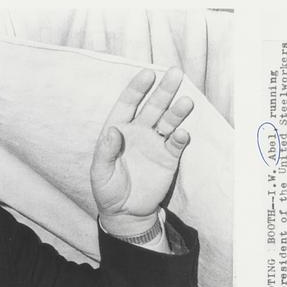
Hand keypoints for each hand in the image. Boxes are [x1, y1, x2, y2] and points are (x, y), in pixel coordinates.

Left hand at [91, 67, 193, 236]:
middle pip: (153, 107)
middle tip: (176, 74)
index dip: (137, 89)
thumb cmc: (108, 190)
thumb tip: (113, 130)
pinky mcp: (168, 158)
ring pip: (168, 121)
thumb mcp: (100, 173)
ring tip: (186, 102)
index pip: (128, 104)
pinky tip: (181, 133)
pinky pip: (176, 144)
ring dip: (177, 111)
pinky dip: (180, 138)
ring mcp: (155, 144)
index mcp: (119, 130)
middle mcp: (139, 132)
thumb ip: (106, 151)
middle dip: (164, 91)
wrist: (126, 213)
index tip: (148, 74)